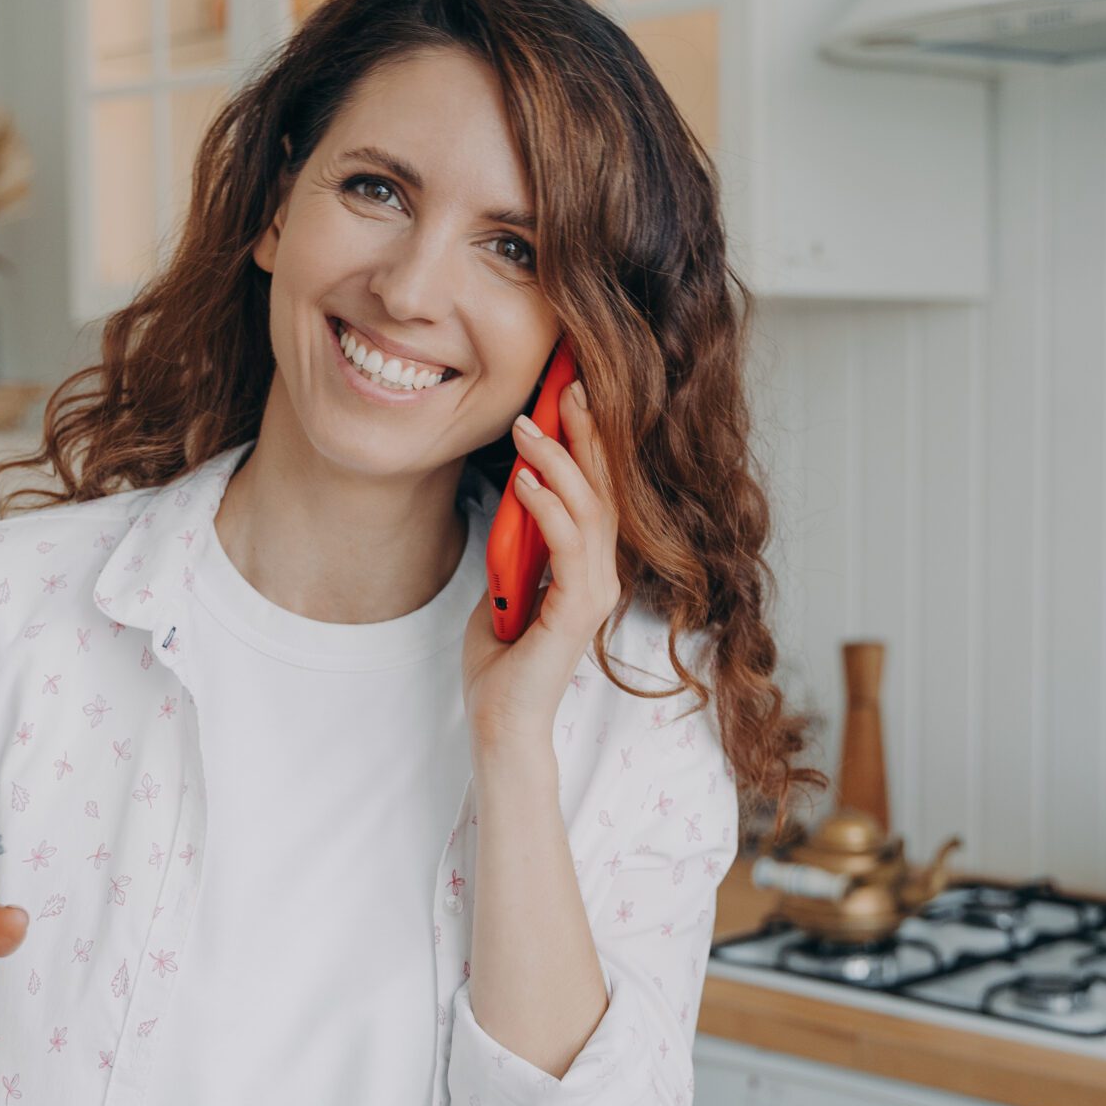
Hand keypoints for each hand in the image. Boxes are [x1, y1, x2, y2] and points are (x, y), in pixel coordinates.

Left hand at [463, 378, 617, 748]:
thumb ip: (517, 545)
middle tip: (566, 386)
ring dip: (558, 461)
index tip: (570, 396)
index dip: (588, 442)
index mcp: (588, 566)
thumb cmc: (501, 661)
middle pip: (603, 489)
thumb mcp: (505, 582)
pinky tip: (524, 480)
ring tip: (528, 426)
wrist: (501, 720)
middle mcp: (601, 574)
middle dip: (586, 433)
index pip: (596, 492)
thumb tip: (513, 498)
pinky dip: (547, 507)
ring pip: (589, 509)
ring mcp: (596, 591)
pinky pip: (568, 544)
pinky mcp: (578, 610)